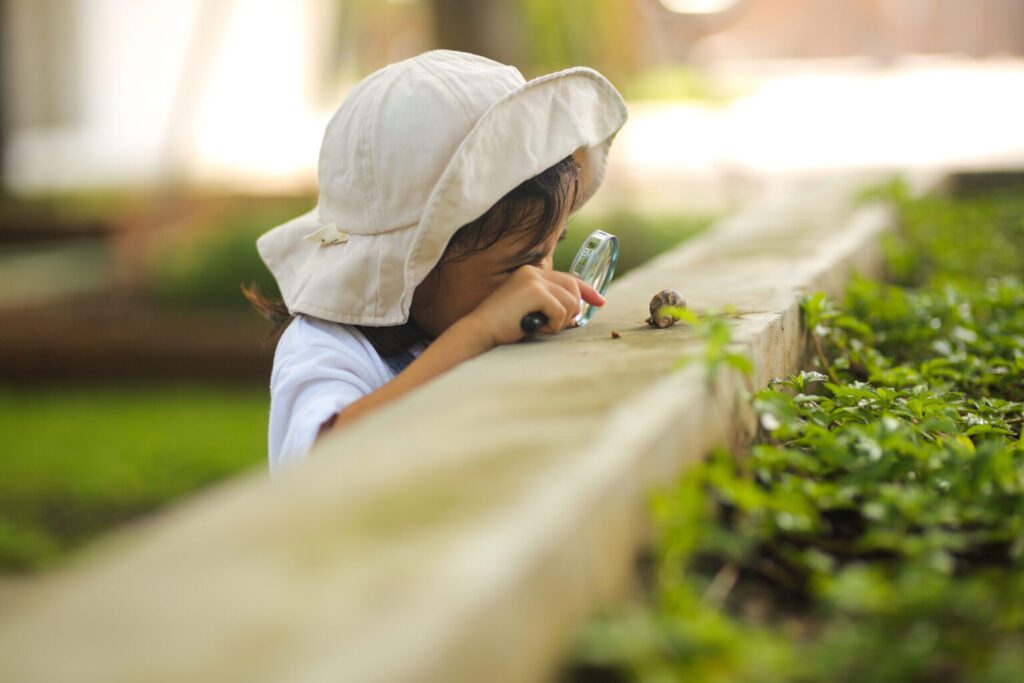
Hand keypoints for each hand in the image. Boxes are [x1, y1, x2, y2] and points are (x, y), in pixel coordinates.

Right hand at [463, 265, 605, 347]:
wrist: (480, 331)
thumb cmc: (504, 327)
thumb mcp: (531, 310)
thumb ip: (550, 303)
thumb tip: (578, 309)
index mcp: (530, 273)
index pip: (568, 277)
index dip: (587, 290)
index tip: (600, 301)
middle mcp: (533, 271)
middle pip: (573, 287)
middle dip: (572, 310)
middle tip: (557, 325)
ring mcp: (533, 280)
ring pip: (570, 301)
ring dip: (560, 321)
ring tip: (540, 326)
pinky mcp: (534, 291)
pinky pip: (560, 311)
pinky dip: (552, 325)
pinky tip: (535, 327)